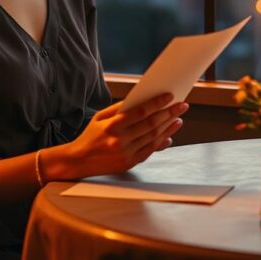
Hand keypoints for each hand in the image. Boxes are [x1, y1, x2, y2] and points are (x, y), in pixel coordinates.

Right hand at [51, 93, 187, 179]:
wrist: (78, 160)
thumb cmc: (90, 136)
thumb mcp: (100, 117)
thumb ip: (120, 109)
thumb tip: (141, 102)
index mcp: (112, 126)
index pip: (140, 112)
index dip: (157, 103)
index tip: (169, 96)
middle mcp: (120, 140)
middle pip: (151, 125)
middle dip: (169, 113)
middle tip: (181, 106)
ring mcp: (125, 153)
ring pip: (153, 138)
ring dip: (169, 127)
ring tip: (178, 118)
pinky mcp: (129, 163)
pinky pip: (149, 151)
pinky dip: (161, 142)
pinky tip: (169, 135)